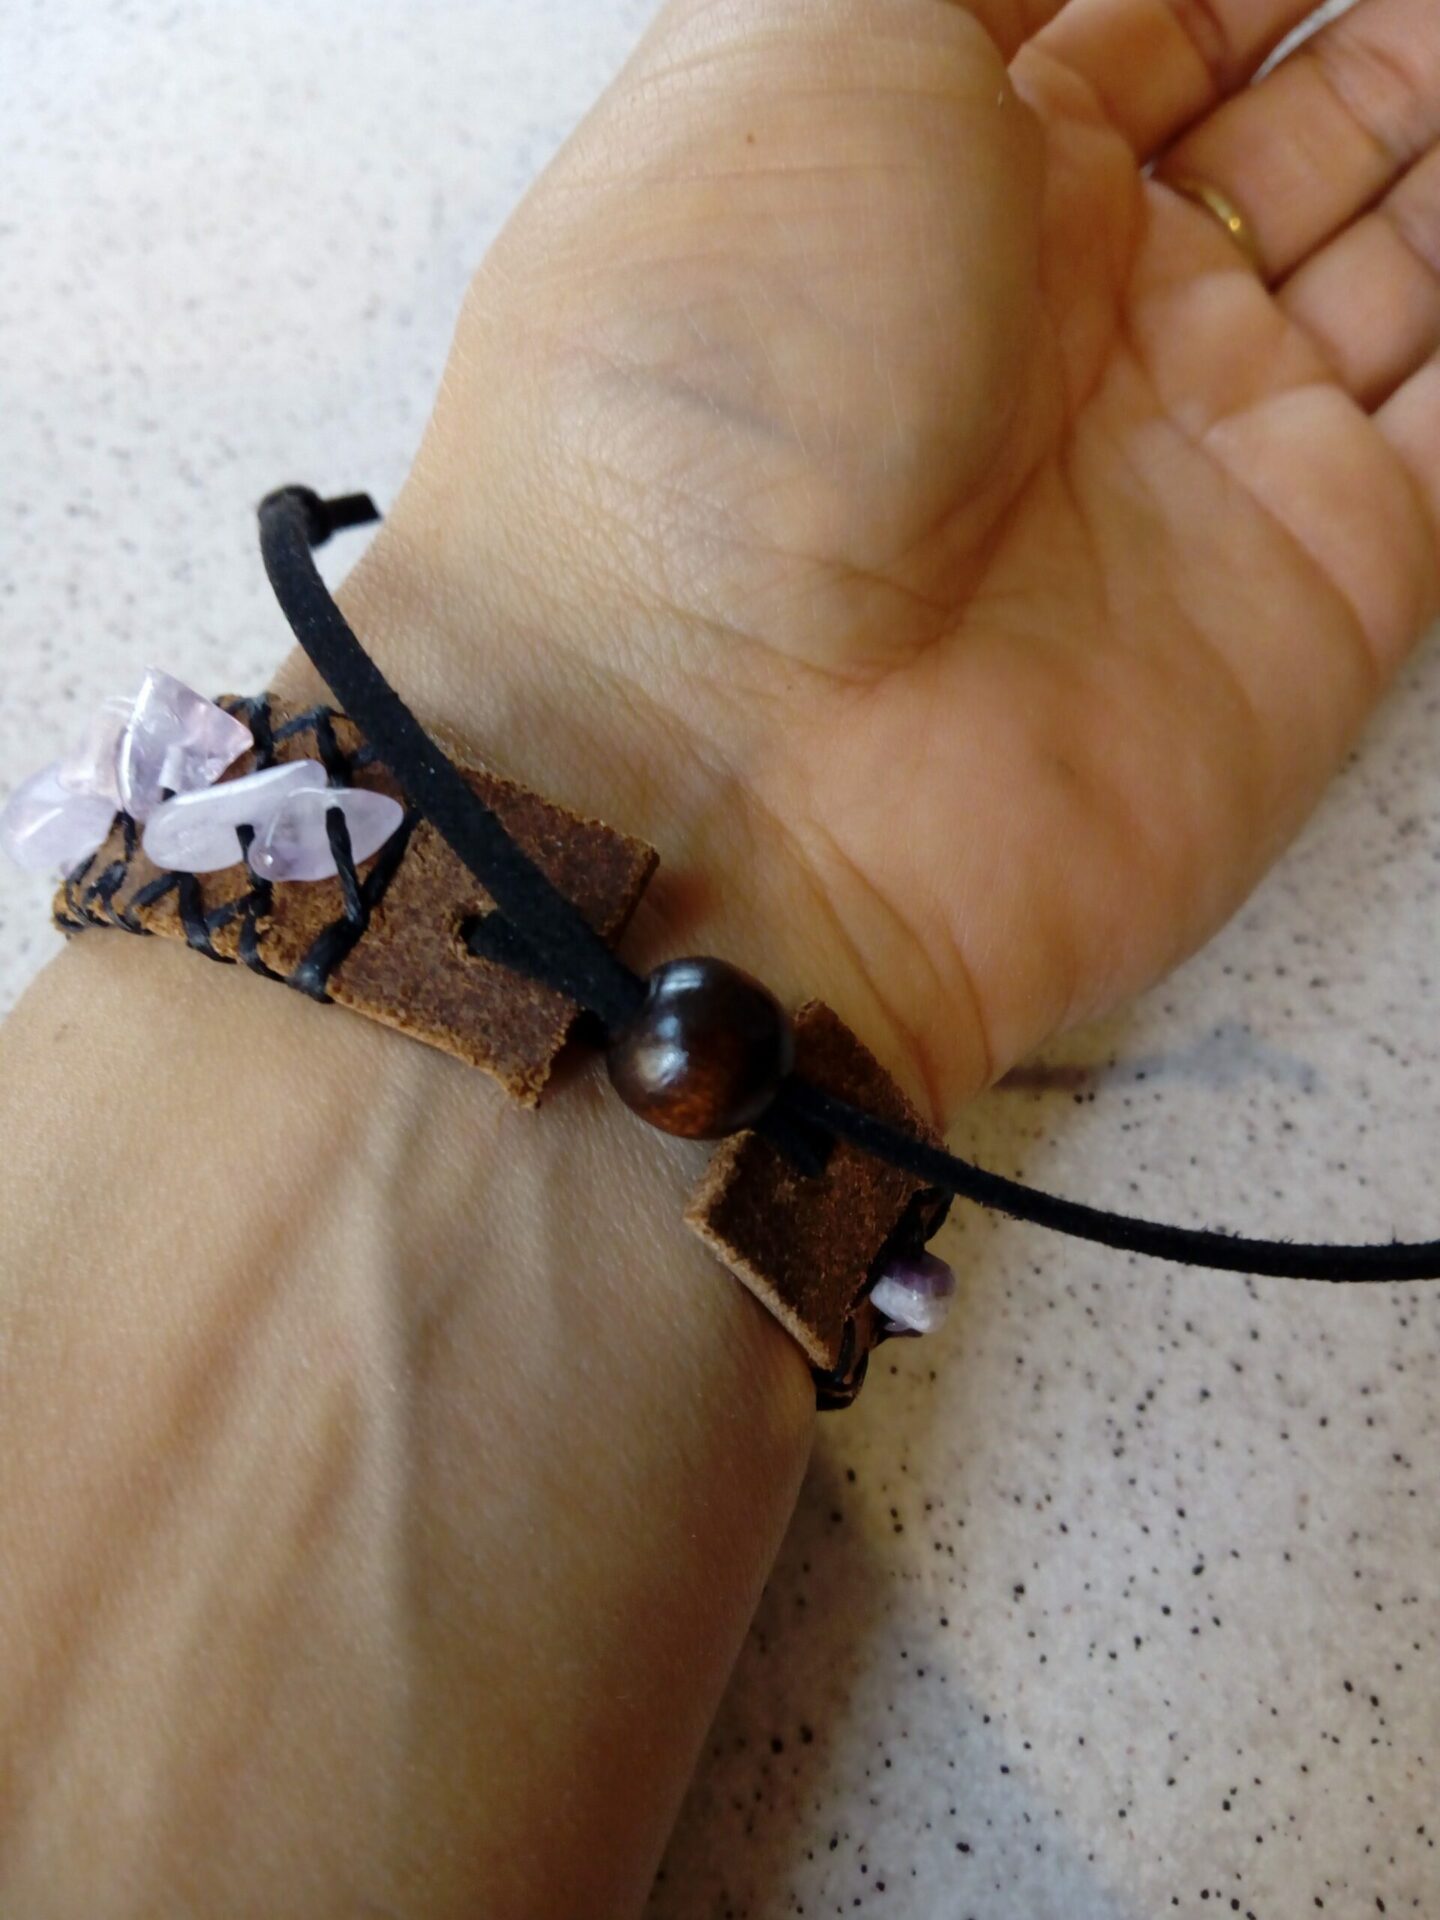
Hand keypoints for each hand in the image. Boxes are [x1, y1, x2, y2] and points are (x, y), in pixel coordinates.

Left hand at [345, 0, 1439, 1122]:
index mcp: (942, 178)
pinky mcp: (1321, 582)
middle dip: (1371, 52)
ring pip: (1394, 263)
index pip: (1140, 22)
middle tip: (1427, 9)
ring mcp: (1200, 454)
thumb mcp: (798, 46)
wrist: (732, 756)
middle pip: (1281, 135)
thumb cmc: (717, 379)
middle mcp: (1076, 321)